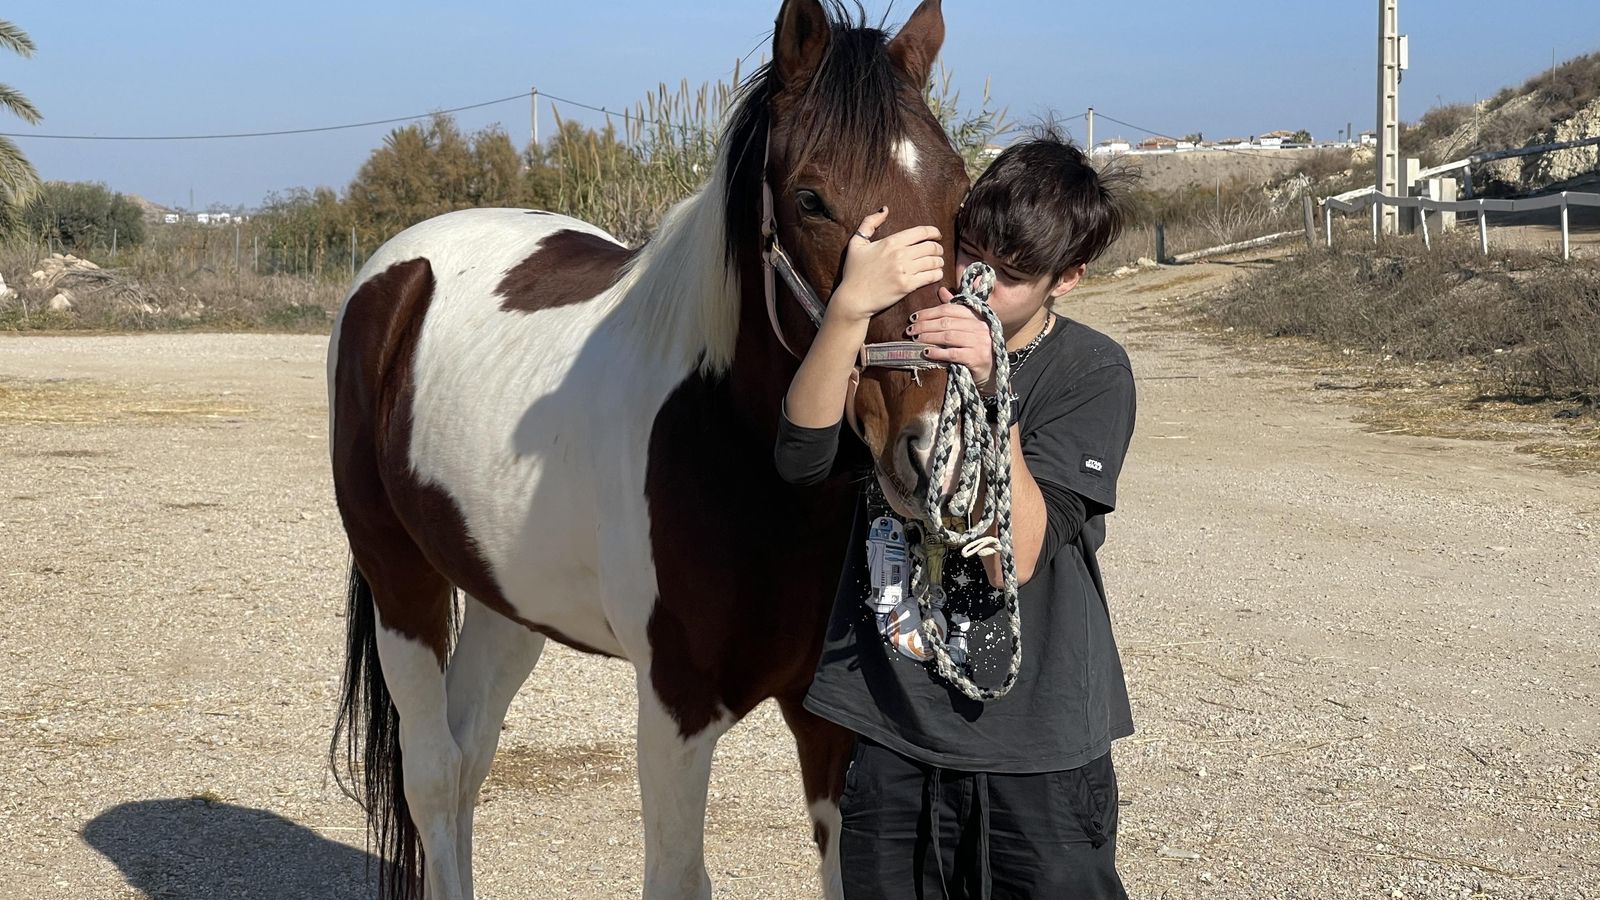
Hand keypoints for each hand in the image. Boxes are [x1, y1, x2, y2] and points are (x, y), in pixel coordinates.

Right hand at [826, 208, 944, 323]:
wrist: (854, 299)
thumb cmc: (854, 272)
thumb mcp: (856, 243)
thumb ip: (869, 223)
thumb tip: (885, 209)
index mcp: (890, 242)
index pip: (921, 232)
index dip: (934, 231)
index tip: (937, 234)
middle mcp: (900, 254)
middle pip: (931, 246)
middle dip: (938, 248)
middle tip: (938, 251)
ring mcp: (905, 271)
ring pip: (933, 261)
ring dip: (939, 261)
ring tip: (938, 263)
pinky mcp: (907, 286)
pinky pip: (931, 277)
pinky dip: (937, 274)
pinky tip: (936, 274)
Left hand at [908, 287, 998, 391]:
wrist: (992, 372)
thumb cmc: (975, 348)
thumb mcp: (967, 328)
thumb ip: (954, 310)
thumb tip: (941, 290)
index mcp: (976, 317)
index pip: (949, 310)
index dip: (929, 312)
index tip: (913, 317)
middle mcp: (980, 327)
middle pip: (947, 322)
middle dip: (925, 325)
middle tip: (910, 330)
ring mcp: (980, 343)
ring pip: (948, 336)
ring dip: (929, 337)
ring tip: (916, 339)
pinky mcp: (977, 358)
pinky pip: (953, 353)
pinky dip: (938, 352)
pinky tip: (926, 352)